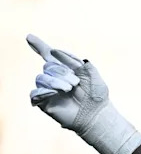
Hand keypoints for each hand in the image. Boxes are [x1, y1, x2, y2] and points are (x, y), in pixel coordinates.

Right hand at [26, 34, 140, 153]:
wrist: (97, 116)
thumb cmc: (98, 97)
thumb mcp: (93, 76)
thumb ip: (79, 62)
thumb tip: (56, 52)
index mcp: (66, 70)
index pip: (49, 55)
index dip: (39, 46)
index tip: (30, 37)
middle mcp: (55, 78)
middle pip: (47, 66)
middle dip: (61, 72)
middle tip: (75, 83)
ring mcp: (49, 90)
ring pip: (41, 78)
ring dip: (56, 82)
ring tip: (69, 89)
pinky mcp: (44, 102)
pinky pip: (35, 93)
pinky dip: (45, 91)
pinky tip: (55, 93)